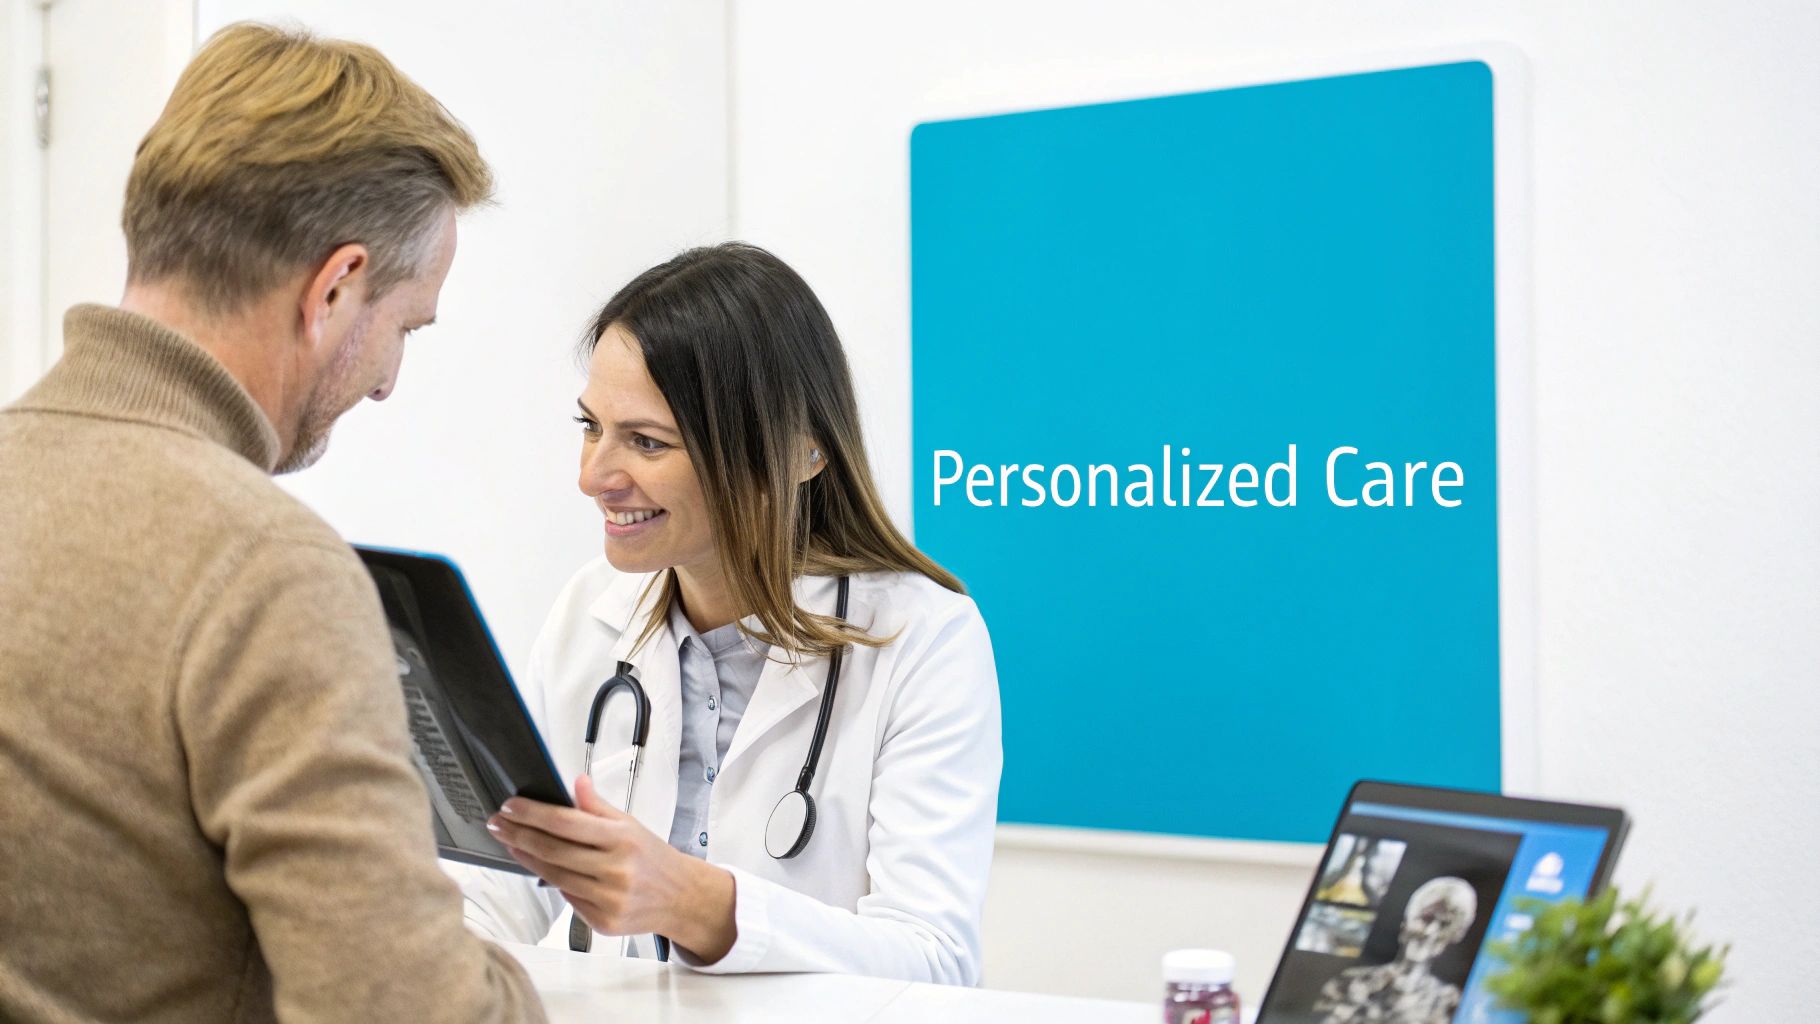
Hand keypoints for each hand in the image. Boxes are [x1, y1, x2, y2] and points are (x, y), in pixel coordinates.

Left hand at [486, 775, 737, 961]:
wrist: (680, 897)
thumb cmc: (652, 858)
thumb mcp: (631, 824)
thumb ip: (598, 806)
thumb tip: (576, 782)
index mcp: (622, 839)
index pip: (566, 822)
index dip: (533, 813)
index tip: (511, 806)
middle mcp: (616, 869)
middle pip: (553, 850)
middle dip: (519, 834)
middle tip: (498, 823)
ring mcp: (609, 898)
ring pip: (554, 876)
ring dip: (527, 858)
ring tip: (511, 843)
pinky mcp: (603, 921)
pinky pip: (567, 898)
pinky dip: (551, 881)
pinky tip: (539, 866)